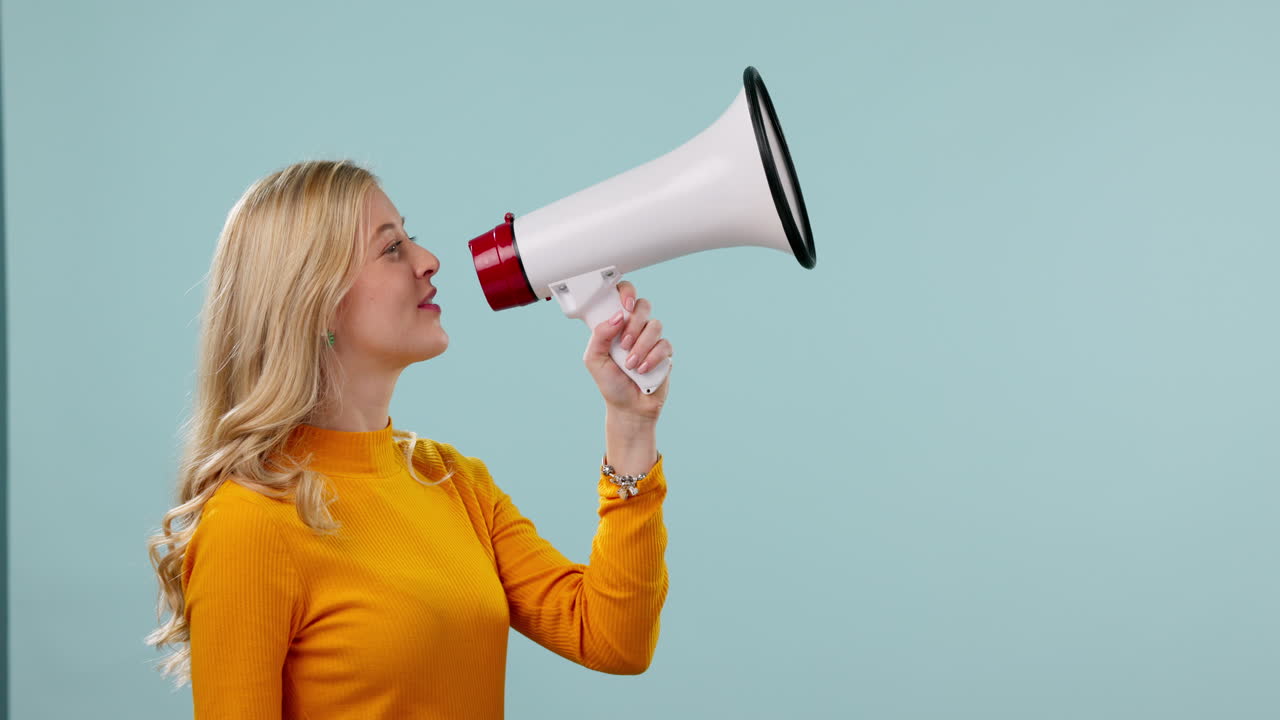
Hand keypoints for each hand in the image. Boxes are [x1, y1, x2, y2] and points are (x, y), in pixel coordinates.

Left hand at [583, 281, 672, 420]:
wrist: (629, 407)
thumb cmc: (610, 383)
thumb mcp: (594, 360)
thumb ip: (599, 336)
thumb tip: (617, 316)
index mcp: (617, 325)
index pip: (624, 296)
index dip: (627, 293)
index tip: (624, 306)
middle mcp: (636, 328)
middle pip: (643, 306)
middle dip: (634, 324)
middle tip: (624, 344)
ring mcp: (652, 339)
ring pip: (655, 325)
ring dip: (641, 346)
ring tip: (631, 365)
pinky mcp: (665, 352)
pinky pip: (664, 344)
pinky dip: (652, 357)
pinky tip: (643, 369)